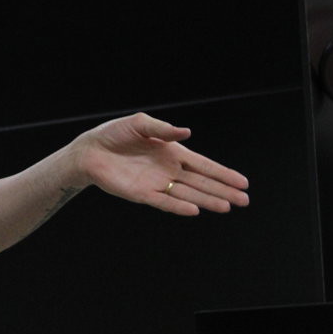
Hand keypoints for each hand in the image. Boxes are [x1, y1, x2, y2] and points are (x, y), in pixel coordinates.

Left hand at [73, 113, 249, 215]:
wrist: (89, 150)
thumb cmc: (114, 134)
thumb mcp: (139, 124)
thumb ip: (163, 128)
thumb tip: (186, 132)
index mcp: (172, 152)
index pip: (203, 165)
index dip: (223, 173)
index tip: (243, 182)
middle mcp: (168, 170)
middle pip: (201, 183)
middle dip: (223, 191)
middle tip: (244, 201)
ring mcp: (156, 183)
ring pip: (187, 194)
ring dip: (207, 200)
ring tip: (227, 207)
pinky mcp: (141, 194)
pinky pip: (163, 201)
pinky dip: (178, 205)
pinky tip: (195, 210)